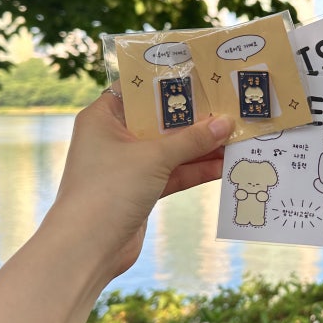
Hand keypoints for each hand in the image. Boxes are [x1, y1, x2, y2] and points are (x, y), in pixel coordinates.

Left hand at [50, 90, 234, 284]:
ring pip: (171, 149)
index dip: (169, 82)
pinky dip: (195, 169)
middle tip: (229, 105)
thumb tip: (225, 122)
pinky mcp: (141, 190)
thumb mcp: (154, 157)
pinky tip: (224, 165)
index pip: (139, 90)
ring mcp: (128, 165)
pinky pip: (173, 173)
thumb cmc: (108, 190)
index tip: (202, 75)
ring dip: (201, 146)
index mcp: (103, 117)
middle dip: (194, 118)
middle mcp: (114, 137)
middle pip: (160, 120)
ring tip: (236, 136)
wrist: (87, 248)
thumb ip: (191, 139)